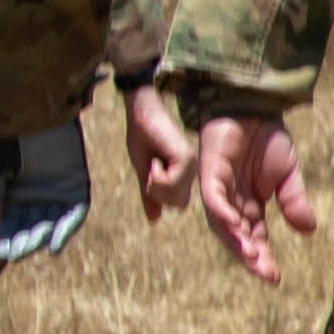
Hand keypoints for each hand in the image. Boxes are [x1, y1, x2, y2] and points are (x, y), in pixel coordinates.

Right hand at [119, 77, 196, 217]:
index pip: (177, 203)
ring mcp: (191, 165)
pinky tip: (155, 160)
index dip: (158, 195)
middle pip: (177, 203)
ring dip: (156, 183)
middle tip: (151, 168)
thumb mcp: (144, 171)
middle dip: (157, 192)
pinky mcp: (186, 159)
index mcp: (185, 175)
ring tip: (154, 162)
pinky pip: (171, 184)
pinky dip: (157, 176)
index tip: (151, 170)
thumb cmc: (142, 137)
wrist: (141, 113)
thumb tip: (154, 220)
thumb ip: (150, 195)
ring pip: (174, 196)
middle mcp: (193, 171)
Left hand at [187, 112, 321, 280]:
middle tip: (265, 273)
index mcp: (250, 207)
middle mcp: (232, 202)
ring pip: (221, 223)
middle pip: (237, 237)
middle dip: (249, 257)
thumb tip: (309, 231)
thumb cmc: (268, 139)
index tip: (275, 278)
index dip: (263, 258)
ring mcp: (219, 188)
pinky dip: (223, 213)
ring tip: (251, 256)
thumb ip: (295, 202)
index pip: (255, 238)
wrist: (256, 107)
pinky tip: (236, 226)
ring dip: (234, 240)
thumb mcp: (289, 176)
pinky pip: (213, 198)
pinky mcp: (210, 172)